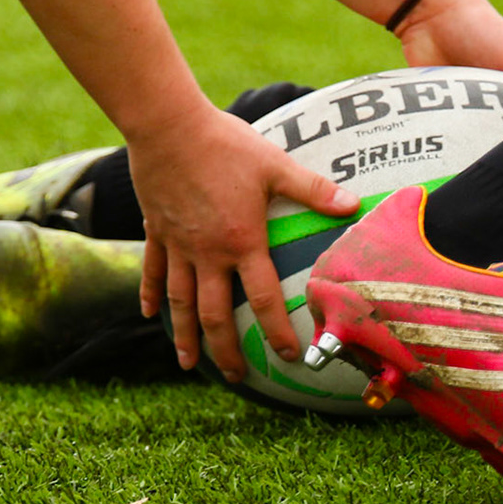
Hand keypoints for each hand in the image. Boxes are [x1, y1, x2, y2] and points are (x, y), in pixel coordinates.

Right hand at [133, 104, 357, 380]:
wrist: (168, 126)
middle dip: (226, 350)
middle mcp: (208, 253)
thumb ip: (314, 190)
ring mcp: (179, 245)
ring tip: (187, 364)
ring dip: (184, 336)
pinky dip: (150, 295)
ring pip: (181, 302)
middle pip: (215, 315)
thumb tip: (353, 205)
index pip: (262, 298)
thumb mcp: (275, 165)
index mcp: (242, 242)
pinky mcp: (157, 231)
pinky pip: (153, 271)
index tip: (288, 357)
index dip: (276, 331)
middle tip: (236, 377)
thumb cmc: (225, 144)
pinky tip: (149, 315)